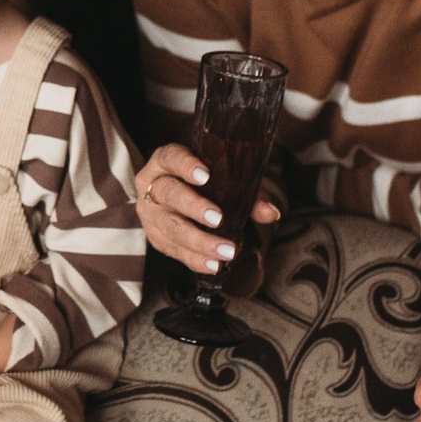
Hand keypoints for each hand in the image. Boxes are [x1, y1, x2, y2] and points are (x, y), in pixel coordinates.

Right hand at [137, 143, 279, 274]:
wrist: (179, 200)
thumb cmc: (205, 184)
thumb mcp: (225, 180)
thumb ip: (248, 192)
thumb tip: (270, 213)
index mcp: (165, 162)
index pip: (170, 157)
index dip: (185, 165)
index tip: (205, 175)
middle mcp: (152, 185)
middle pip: (168, 194)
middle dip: (194, 207)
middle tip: (219, 219)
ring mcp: (150, 213)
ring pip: (169, 227)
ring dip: (199, 241)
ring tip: (226, 251)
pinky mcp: (156, 237)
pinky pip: (174, 250)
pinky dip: (195, 259)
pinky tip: (214, 264)